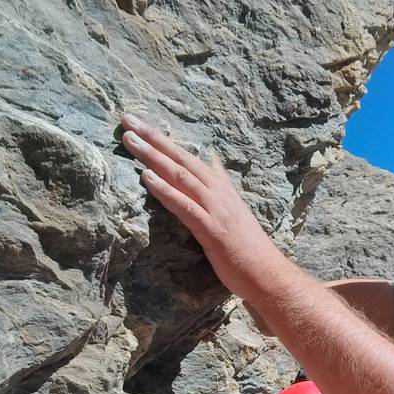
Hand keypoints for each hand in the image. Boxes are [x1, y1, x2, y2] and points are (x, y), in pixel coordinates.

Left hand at [121, 115, 291, 303]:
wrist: (266, 273)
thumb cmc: (248, 248)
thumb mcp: (234, 208)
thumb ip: (221, 183)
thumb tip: (212, 160)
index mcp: (221, 187)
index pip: (188, 157)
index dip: (163, 140)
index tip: (140, 124)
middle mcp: (218, 192)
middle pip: (181, 159)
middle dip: (153, 138)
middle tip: (127, 120)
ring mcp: (215, 209)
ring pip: (180, 176)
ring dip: (153, 157)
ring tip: (130, 140)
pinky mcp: (211, 229)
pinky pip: (184, 205)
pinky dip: (164, 190)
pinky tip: (146, 177)